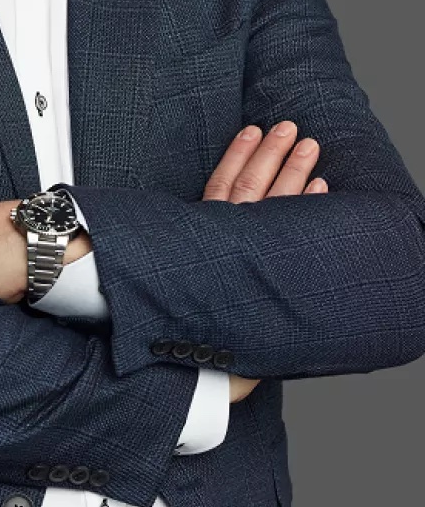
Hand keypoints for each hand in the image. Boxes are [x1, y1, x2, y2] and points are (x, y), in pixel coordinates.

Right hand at [202, 120, 329, 401]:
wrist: (186, 379)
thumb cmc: (191, 334)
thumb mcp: (194, 284)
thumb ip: (208, 256)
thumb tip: (217, 233)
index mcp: (199, 241)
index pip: (221, 189)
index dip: (238, 158)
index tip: (253, 131)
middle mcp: (216, 245)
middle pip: (247, 189)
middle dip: (270, 156)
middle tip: (291, 127)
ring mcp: (234, 257)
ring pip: (263, 203)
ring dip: (288, 170)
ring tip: (307, 143)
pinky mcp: (250, 274)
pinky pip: (279, 233)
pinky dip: (302, 207)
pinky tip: (320, 187)